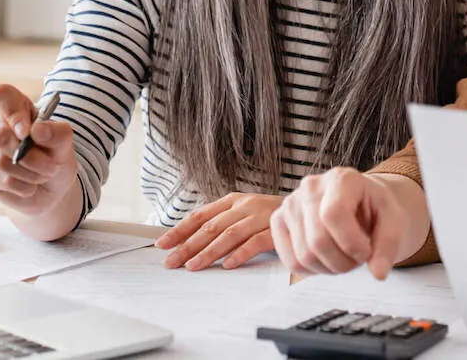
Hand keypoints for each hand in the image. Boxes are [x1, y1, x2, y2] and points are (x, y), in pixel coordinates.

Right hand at [0, 84, 78, 215]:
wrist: (52, 187)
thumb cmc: (55, 155)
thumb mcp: (65, 143)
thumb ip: (57, 132)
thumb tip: (37, 130)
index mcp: (15, 108)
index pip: (2, 95)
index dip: (13, 113)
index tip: (28, 132)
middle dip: (31, 155)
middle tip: (51, 164)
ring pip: (2, 161)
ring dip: (32, 172)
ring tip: (44, 174)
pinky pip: (4, 180)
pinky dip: (26, 185)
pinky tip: (31, 184)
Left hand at [156, 193, 281, 270]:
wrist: (304, 208)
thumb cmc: (267, 215)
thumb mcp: (242, 212)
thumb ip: (221, 223)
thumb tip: (188, 241)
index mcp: (232, 200)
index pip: (200, 215)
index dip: (180, 230)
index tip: (163, 244)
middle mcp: (244, 206)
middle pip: (210, 227)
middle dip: (188, 246)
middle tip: (172, 262)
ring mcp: (259, 217)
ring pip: (228, 235)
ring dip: (208, 252)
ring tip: (193, 266)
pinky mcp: (275, 230)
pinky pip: (254, 242)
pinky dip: (240, 254)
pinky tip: (228, 265)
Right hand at [270, 168, 411, 279]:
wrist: (360, 204)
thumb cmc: (376, 210)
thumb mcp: (394, 222)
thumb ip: (389, 246)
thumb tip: (378, 273)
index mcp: (341, 178)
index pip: (333, 214)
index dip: (351, 243)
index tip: (366, 252)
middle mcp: (311, 186)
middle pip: (317, 240)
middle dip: (343, 262)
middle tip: (357, 259)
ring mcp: (291, 203)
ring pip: (304, 255)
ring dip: (329, 268)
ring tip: (344, 257)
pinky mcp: (279, 220)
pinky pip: (290, 261)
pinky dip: (312, 270)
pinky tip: (327, 258)